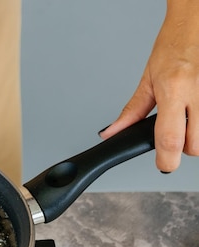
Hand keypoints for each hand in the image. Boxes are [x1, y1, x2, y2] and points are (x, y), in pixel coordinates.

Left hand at [99, 0, 198, 172]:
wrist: (195, 27)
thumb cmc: (174, 48)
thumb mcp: (147, 80)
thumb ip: (131, 112)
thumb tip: (112, 133)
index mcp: (175, 90)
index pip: (169, 138)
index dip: (166, 159)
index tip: (162, 165)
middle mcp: (198, 94)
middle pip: (193, 146)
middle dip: (180, 147)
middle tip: (172, 133)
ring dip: (193, 137)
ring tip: (185, 117)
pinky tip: (194, 113)